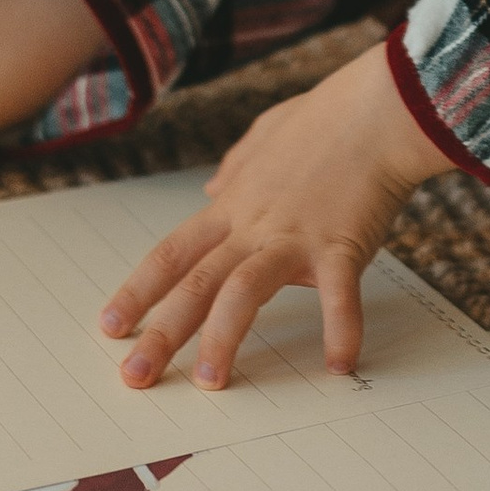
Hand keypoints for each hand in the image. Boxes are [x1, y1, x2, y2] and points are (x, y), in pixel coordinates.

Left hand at [98, 41, 449, 386]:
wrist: (377, 110)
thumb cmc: (327, 118)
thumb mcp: (266, 135)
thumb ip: (236, 166)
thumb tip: (212, 187)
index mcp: (233, 205)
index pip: (171, 255)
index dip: (138, 292)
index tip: (112, 325)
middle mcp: (253, 225)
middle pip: (195, 284)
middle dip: (160, 334)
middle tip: (134, 377)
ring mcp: (294, 235)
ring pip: (243, 292)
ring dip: (223, 339)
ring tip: (211, 381)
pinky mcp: (340, 244)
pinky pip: (338, 295)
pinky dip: (340, 330)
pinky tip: (340, 364)